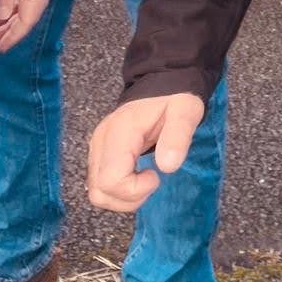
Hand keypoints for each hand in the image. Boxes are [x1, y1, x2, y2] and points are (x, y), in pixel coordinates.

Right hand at [88, 93, 204, 212]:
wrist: (161, 83)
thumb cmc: (173, 99)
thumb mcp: (186, 112)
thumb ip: (178, 137)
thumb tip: (167, 166)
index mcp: (119, 132)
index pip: (111, 180)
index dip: (135, 189)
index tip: (157, 174)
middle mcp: (100, 141)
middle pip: (99, 191)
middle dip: (129, 197)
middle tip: (152, 179)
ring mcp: (96, 148)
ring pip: (96, 193)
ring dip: (123, 198)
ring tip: (145, 180)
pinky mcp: (98, 154)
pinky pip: (99, 185)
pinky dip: (118, 191)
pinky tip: (136, 177)